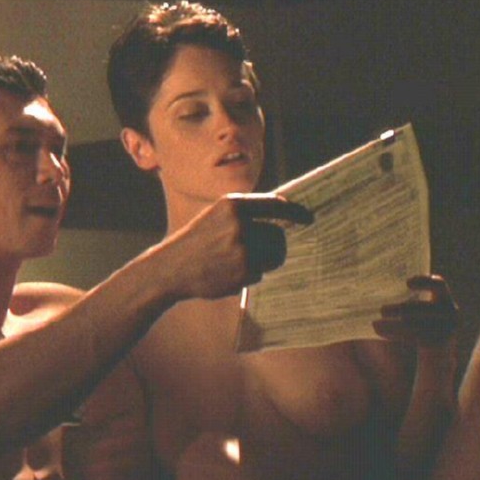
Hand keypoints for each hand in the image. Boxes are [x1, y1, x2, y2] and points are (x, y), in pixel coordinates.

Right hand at [161, 194, 312, 300]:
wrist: (171, 268)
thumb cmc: (196, 242)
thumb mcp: (216, 217)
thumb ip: (243, 214)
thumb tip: (281, 213)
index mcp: (231, 205)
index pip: (273, 205)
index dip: (294, 211)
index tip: (307, 217)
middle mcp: (239, 224)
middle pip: (277, 234)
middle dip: (272, 244)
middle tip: (257, 251)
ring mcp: (242, 248)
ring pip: (273, 255)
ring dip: (263, 260)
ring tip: (238, 262)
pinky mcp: (243, 271)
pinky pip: (260, 272)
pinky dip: (249, 274)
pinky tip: (228, 273)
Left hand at [373, 274, 458, 346]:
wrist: (436, 351)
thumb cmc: (420, 322)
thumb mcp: (419, 309)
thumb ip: (407, 298)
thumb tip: (379, 289)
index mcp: (444, 297)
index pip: (439, 284)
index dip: (424, 281)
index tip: (407, 283)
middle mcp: (451, 312)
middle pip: (422, 308)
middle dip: (399, 309)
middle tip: (381, 310)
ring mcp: (448, 329)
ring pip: (415, 325)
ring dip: (392, 325)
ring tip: (375, 324)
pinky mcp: (439, 344)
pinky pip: (414, 338)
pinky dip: (395, 334)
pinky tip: (381, 332)